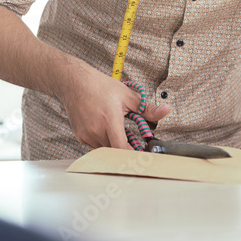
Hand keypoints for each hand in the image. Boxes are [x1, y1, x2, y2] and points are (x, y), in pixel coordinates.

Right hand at [55, 61, 169, 150]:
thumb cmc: (100, 87)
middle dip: (126, 149)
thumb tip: (166, 111)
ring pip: (105, 150)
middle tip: (134, 142)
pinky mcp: (80, 137)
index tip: (142, 157)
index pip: (122, 149)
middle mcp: (96, 130)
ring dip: (114, 144)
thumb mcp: (127, 96)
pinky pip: (96, 146)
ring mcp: (87, 135)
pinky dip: (103, 141)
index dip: (133, 157)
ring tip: (116, 129)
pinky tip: (103, 127)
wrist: (74, 83)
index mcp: (110, 120)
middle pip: (115, 151)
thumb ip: (147, 109)